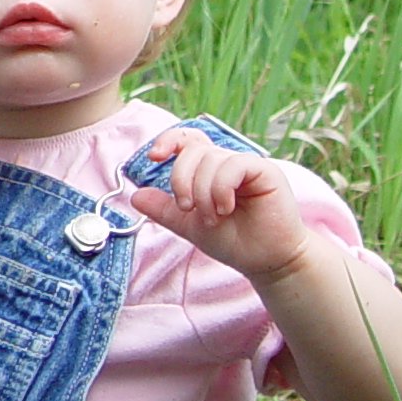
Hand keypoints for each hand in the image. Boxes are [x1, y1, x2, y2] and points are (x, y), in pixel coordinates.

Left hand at [129, 126, 313, 281]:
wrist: (265, 261)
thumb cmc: (233, 241)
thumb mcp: (189, 226)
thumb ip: (164, 210)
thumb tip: (136, 196)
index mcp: (208, 169)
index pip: (186, 139)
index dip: (168, 140)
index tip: (155, 157)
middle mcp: (226, 162)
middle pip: (192, 149)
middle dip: (181, 180)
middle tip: (188, 208)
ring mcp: (246, 165)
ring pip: (210, 159)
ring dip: (203, 192)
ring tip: (212, 217)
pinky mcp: (265, 171)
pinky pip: (234, 165)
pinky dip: (221, 188)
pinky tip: (225, 209)